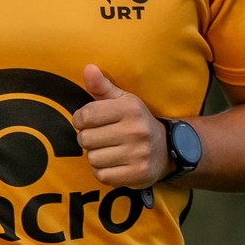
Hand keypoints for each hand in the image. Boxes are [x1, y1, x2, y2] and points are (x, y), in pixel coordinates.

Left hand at [73, 66, 169, 189]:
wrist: (166, 149)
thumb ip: (103, 87)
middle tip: (99, 138)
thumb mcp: (123, 101)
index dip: (79, 120)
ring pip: (93, 159)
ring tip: (108, 151)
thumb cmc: (136, 122)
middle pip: (86, 139)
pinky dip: (102, 172)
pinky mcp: (137, 174)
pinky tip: (113, 164)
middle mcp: (136, 130)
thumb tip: (88, 68)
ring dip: (95, 157)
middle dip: (87, 139)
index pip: (85, 116)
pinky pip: (102, 176)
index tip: (86, 122)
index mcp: (130, 109)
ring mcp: (138, 154)